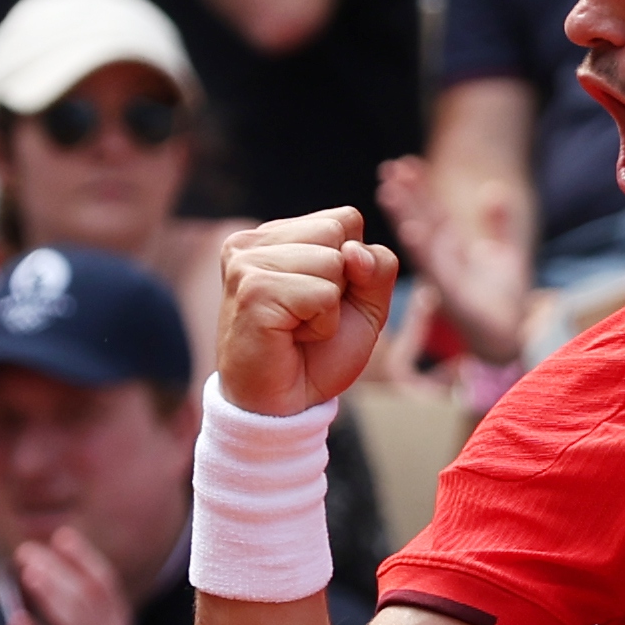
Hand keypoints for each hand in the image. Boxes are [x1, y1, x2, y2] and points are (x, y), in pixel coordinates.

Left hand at [6, 527, 144, 624]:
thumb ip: (90, 621)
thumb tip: (61, 588)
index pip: (105, 584)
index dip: (84, 557)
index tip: (62, 537)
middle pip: (86, 595)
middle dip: (58, 568)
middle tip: (27, 550)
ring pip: (72, 619)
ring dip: (49, 591)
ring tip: (26, 570)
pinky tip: (13, 620)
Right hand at [216, 207, 399, 415]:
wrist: (283, 405)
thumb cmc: (318, 353)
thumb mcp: (366, 303)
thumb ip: (377, 266)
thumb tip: (353, 251)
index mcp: (275, 235)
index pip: (345, 219)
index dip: (353, 266)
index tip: (321, 299)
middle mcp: (253, 241)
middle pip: (339, 231)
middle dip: (341, 282)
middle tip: (308, 316)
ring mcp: (247, 263)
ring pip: (333, 261)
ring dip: (330, 307)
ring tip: (297, 327)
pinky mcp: (253, 290)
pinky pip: (323, 294)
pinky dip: (322, 325)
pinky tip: (291, 337)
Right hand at [376, 156, 529, 364]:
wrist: (507, 338)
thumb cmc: (502, 298)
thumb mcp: (505, 253)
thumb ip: (500, 223)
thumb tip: (495, 190)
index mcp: (451, 250)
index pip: (431, 212)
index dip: (419, 189)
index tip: (405, 164)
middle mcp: (442, 262)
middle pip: (420, 221)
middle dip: (404, 196)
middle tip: (388, 169)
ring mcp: (444, 279)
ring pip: (420, 242)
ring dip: (404, 216)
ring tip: (388, 191)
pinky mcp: (453, 297)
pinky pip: (436, 270)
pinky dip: (424, 250)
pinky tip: (412, 230)